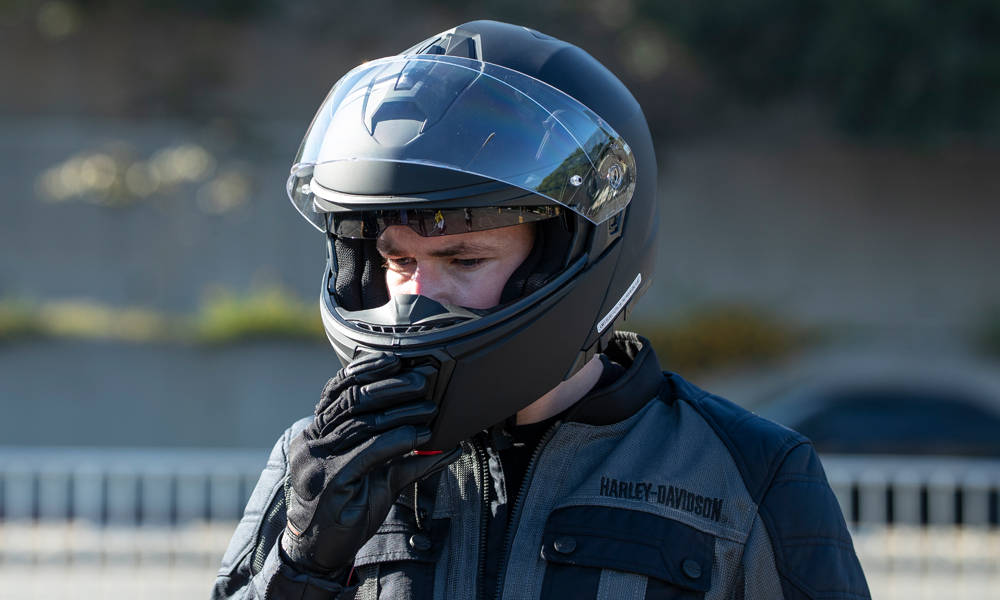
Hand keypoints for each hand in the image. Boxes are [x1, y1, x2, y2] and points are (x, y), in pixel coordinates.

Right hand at [280, 352, 459, 576]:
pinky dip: (396, 440)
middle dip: (390, 386)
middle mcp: (311, 441)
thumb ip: (405, 459)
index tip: (396, 360)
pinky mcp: (330, 481)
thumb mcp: (376, 478)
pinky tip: (418, 436)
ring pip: (362, 423)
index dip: (365, 370)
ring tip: (430, 409)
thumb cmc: (346, 510)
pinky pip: (367, 451)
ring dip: (401, 413)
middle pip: (351, 400)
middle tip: (423, 380)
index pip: (337, 390)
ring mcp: (317, 460)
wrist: (319, 552)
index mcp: (315, 433)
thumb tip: (447, 446)